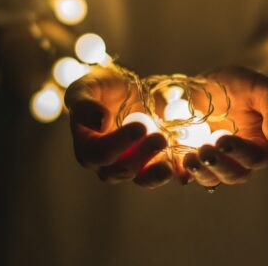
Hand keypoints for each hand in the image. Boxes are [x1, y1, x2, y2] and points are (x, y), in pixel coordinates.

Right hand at [64, 67, 173, 188]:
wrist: (128, 90)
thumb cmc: (102, 88)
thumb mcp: (87, 87)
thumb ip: (84, 104)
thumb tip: (99, 122)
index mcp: (87, 147)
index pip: (98, 154)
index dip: (118, 144)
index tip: (140, 127)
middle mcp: (106, 163)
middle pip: (120, 171)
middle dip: (141, 157)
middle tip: (160, 138)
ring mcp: (130, 166)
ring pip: (141, 179)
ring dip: (156, 173)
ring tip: (170, 164)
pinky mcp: (151, 165)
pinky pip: (161, 175)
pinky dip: (172, 173)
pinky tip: (183, 170)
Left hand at [181, 66, 267, 186]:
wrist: (212, 83)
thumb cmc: (243, 85)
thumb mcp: (263, 89)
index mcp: (260, 145)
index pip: (256, 158)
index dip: (241, 153)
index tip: (223, 141)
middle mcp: (239, 159)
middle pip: (233, 174)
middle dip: (218, 166)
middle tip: (204, 152)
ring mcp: (215, 161)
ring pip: (210, 178)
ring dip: (200, 173)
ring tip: (188, 159)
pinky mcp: (193, 158)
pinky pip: (188, 172)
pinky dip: (181, 172)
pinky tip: (174, 165)